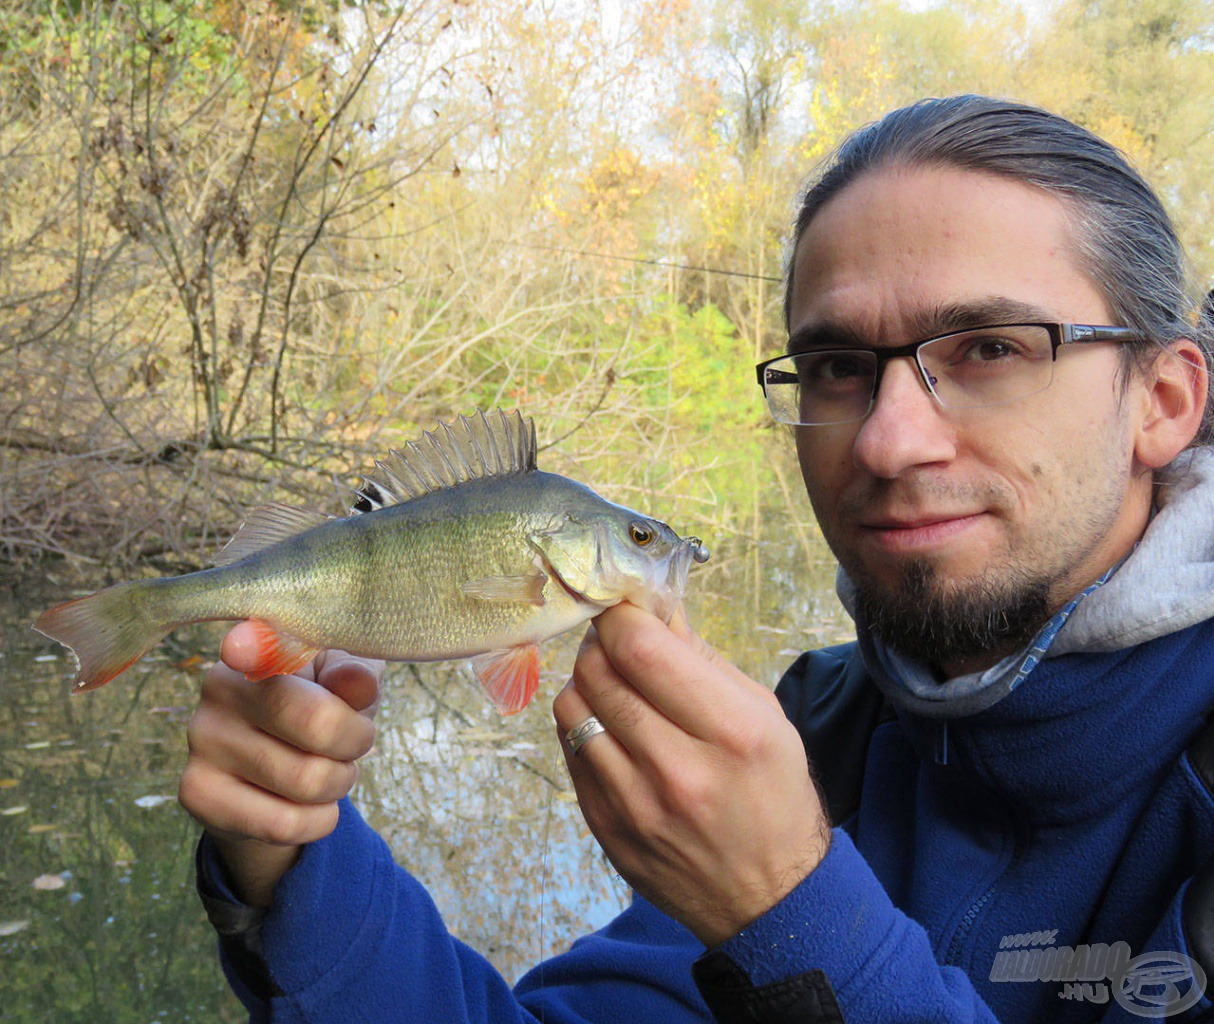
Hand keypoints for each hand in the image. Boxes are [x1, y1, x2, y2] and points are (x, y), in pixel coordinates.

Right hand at [178, 621, 381, 905]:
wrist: (280, 771)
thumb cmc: (322, 706)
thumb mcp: (347, 682)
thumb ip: (356, 675)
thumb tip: (355, 682)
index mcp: (260, 648)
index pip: (257, 645)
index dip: (250, 644)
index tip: (240, 647)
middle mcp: (220, 687)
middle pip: (317, 724)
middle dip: (355, 744)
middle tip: (354, 742)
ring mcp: (201, 740)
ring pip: (306, 781)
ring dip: (339, 783)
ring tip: (329, 770)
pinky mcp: (196, 792)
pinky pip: (282, 824)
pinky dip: (318, 822)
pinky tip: (312, 807)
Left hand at [553, 603, 829, 947]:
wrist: (769, 900)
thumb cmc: (773, 794)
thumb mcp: (763, 716)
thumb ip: (702, 658)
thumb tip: (653, 605)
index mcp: (731, 733)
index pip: (640, 648)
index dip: (622, 614)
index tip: (627, 606)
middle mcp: (677, 770)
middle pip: (597, 672)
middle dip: (602, 641)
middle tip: (621, 641)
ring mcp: (633, 804)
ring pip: (571, 706)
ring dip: (588, 681)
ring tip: (617, 685)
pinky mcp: (604, 826)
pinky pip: (570, 748)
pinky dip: (585, 723)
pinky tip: (614, 727)